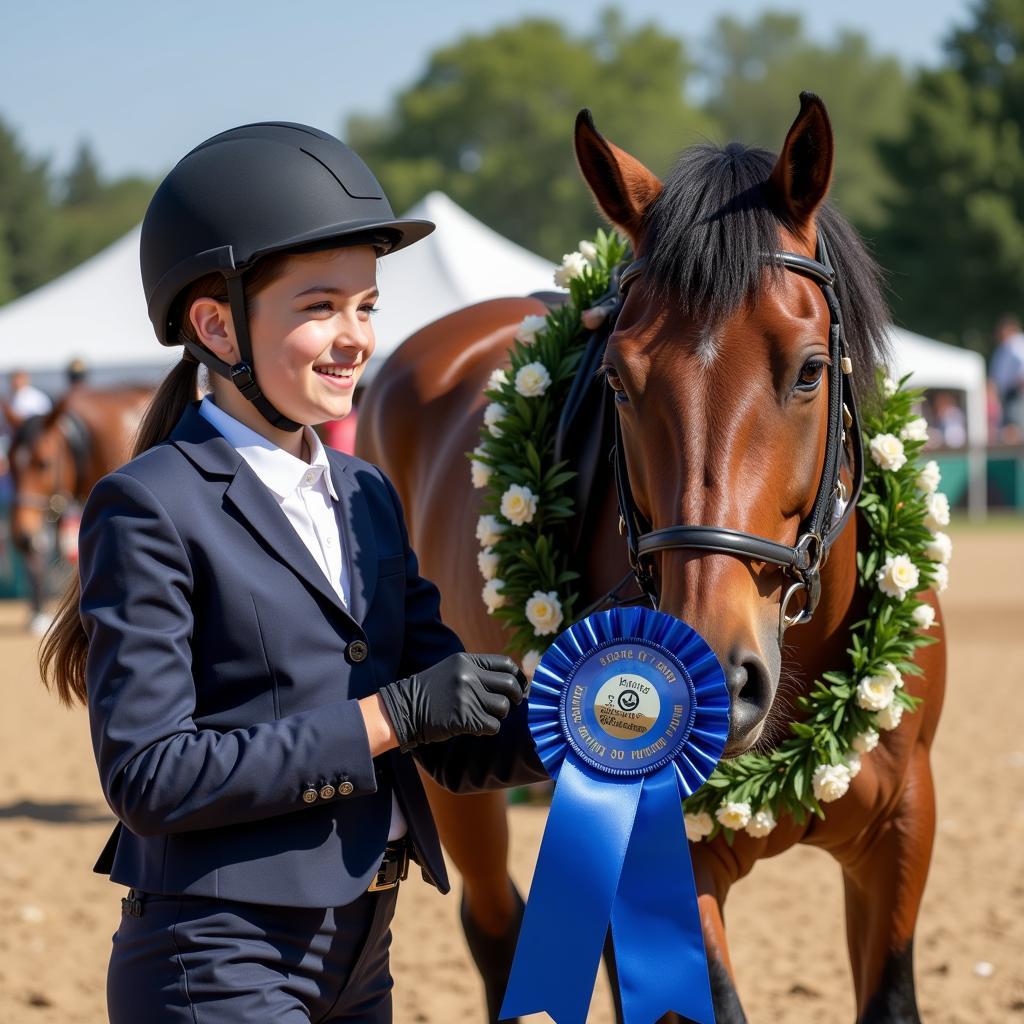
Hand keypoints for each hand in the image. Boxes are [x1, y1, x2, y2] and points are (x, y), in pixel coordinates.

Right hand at [378, 653, 527, 751]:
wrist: (404, 709)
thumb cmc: (431, 691)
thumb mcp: (452, 670)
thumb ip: (478, 672)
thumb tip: (511, 681)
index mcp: (467, 661)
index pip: (506, 664)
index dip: (518, 676)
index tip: (519, 686)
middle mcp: (469, 676)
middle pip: (509, 685)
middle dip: (515, 697)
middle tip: (510, 705)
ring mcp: (467, 696)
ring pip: (503, 707)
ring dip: (499, 715)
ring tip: (485, 716)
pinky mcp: (464, 718)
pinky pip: (493, 725)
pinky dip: (488, 728)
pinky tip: (476, 727)